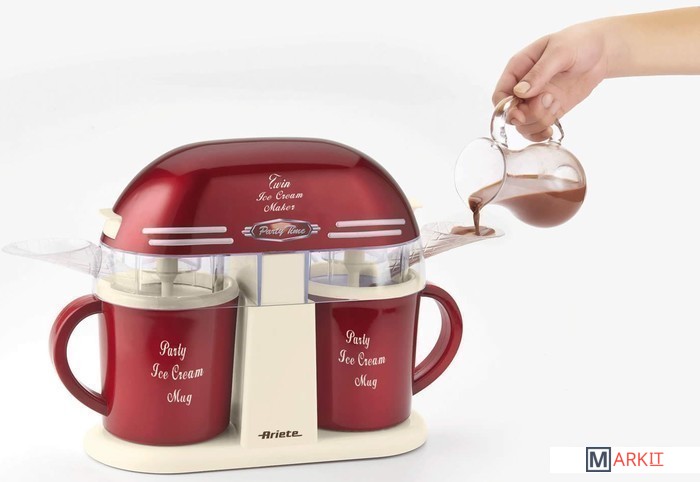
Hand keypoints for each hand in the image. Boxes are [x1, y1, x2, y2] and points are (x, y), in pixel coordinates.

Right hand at [493, 21, 610, 140]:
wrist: (602, 50)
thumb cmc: (578, 42)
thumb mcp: (559, 52)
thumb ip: (539, 72)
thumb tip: (520, 92)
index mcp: (519, 68)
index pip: (500, 94)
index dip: (506, 108)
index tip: (520, 115)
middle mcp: (524, 87)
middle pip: (512, 113)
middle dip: (527, 116)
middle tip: (548, 103)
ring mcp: (536, 100)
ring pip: (524, 124)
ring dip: (538, 122)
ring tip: (555, 105)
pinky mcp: (550, 109)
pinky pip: (538, 127)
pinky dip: (541, 133)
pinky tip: (550, 130)